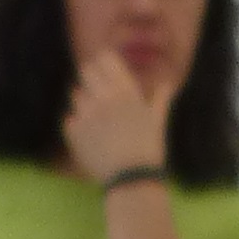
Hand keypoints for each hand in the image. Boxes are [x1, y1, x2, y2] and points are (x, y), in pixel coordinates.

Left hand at [64, 51, 173, 187]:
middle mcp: (102, 96)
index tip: (104, 70)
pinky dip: (77, 124)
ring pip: (76, 94)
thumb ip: (160, 97)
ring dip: (84, 101)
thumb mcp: (157, 120)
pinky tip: (90, 136)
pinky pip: (70, 118)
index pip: (105, 59)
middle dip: (91, 78)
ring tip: (96, 119)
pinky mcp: (74, 130)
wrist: (131, 178)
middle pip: (86, 70)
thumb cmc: (148, 148)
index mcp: (124, 90)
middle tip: (98, 93)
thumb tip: (168, 83)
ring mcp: (85, 113)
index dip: (103, 63)